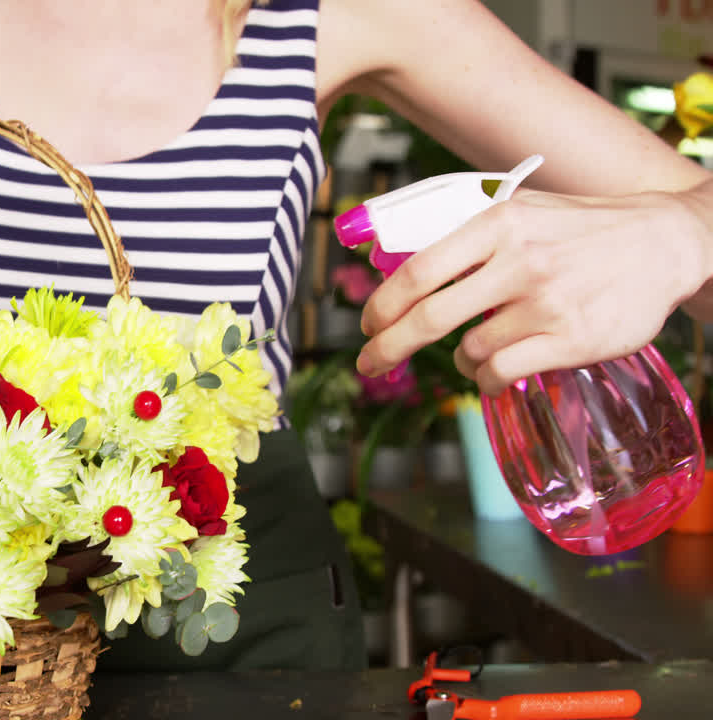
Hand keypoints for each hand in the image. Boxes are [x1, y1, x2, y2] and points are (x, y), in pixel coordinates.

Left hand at [354, 189, 711, 394]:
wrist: (667, 242)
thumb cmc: (582, 229)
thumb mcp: (522, 212)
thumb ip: (469, 238)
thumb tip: (402, 267)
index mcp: (499, 223)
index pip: (420, 271)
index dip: (383, 304)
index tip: (367, 324)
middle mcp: (520, 262)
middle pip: (430, 317)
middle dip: (388, 347)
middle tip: (369, 363)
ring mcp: (547, 303)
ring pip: (468, 350)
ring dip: (459, 360)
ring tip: (475, 352)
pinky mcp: (571, 340)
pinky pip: (501, 372)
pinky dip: (486, 380)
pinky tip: (492, 374)